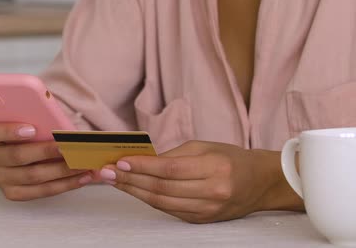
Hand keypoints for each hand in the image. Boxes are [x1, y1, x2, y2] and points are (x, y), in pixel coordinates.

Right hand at [0, 121, 92, 200]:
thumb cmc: (19, 125)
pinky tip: (81, 177)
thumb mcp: (20, 115)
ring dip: (60, 170)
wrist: (11, 146)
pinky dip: (63, 185)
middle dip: (45, 152)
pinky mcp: (13, 192)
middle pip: (16, 157)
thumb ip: (30, 113)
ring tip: (82, 163)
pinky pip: (39, 192)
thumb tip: (55, 119)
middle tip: (68, 147)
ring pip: (32, 177)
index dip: (9, 131)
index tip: (32, 128)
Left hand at [100, 141, 302, 222]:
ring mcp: (208, 210)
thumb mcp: (204, 147)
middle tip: (107, 172)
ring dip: (135, 192)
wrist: (260, 183)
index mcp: (215, 168)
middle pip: (162, 188)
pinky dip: (149, 200)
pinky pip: (169, 210)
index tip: (120, 162)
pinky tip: (134, 190)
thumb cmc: (230, 158)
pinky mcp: (202, 220)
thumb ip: (174, 154)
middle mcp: (212, 192)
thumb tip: (141, 160)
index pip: (170, 169)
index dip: (143, 167)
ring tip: (114, 181)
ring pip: (162, 203)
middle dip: (131, 180)